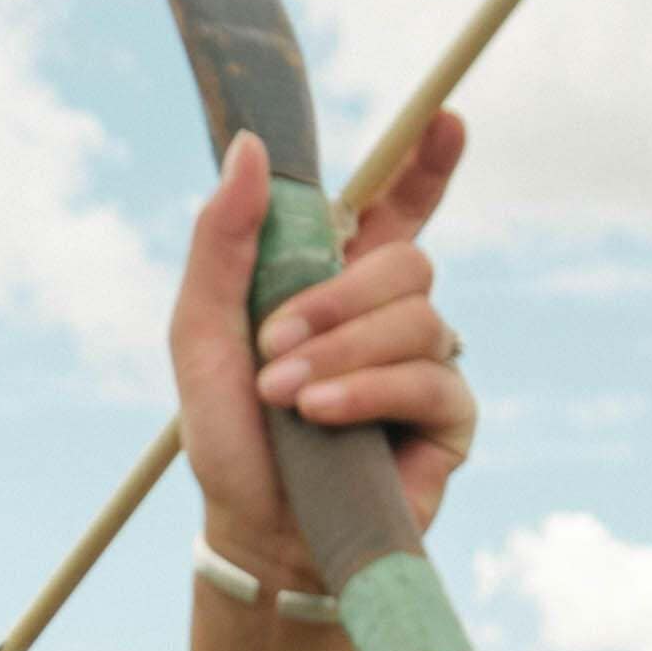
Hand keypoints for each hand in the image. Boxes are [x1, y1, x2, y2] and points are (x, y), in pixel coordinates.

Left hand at [170, 114, 477, 587]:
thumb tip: (252, 148)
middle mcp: (392, 317)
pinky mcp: (449, 420)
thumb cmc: (230, 436)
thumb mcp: (202, 329)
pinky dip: (369, 390)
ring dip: (341, 352)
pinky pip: (430, 377)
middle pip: (409, 260)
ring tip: (288, 401)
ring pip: (419, 317)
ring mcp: (427, 366)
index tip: (448, 117)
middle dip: (336, 297)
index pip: (399, 207)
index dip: (426, 162)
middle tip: (273, 346)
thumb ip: (223, 239)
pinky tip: (324, 417)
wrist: (256, 533)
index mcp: (341, 281)